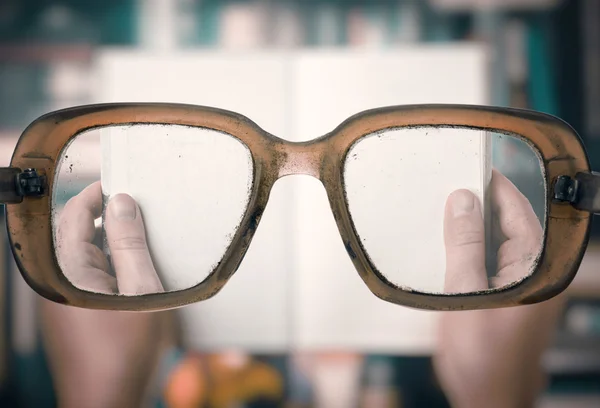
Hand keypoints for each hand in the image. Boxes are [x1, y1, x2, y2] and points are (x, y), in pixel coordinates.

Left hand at [40, 182, 173, 407]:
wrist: (108, 401)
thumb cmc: (128, 351)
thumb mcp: (142, 291)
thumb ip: (130, 244)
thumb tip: (121, 202)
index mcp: (69, 271)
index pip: (73, 215)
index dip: (96, 194)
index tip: (123, 184)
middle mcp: (58, 280)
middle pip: (79, 234)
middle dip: (109, 220)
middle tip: (143, 213)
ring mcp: (63, 298)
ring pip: (86, 256)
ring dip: (113, 245)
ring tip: (146, 243)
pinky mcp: (72, 312)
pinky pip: (89, 277)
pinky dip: (111, 267)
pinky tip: (137, 274)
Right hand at [434, 170, 563, 407]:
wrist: (486, 396)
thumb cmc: (481, 356)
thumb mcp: (464, 293)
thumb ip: (464, 244)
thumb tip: (462, 201)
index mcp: (534, 268)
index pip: (519, 211)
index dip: (496, 186)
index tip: (472, 166)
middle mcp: (533, 273)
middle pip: (509, 223)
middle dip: (480, 205)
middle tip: (449, 189)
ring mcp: (521, 285)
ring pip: (497, 241)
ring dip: (473, 228)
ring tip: (445, 215)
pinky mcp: (506, 295)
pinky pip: (489, 260)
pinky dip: (471, 249)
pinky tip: (450, 247)